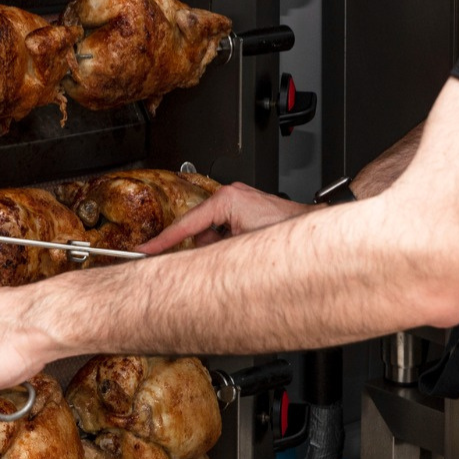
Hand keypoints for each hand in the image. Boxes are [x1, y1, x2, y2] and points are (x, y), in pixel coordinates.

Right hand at [137, 183, 318, 254]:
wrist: (312, 232)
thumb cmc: (285, 234)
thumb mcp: (241, 248)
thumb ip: (211, 253)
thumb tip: (190, 262)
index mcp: (226, 199)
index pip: (186, 224)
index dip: (163, 241)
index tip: (146, 250)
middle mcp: (229, 196)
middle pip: (198, 228)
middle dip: (203, 247)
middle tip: (217, 257)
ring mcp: (237, 201)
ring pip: (211, 232)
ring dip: (218, 246)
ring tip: (241, 252)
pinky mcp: (243, 209)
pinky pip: (222, 230)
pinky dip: (227, 242)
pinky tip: (243, 249)